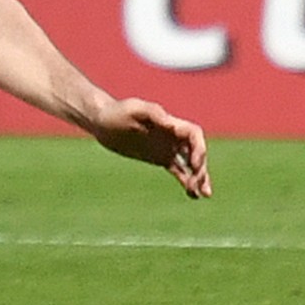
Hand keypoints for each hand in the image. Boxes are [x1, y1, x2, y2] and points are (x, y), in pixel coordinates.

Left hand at [91, 98, 211, 198]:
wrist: (102, 122)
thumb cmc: (117, 112)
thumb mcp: (134, 109)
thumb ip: (153, 114)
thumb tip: (171, 125)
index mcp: (170, 123)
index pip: (194, 135)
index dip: (199, 149)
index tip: (194, 165)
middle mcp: (172, 136)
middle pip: (196, 152)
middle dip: (200, 168)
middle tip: (196, 185)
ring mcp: (167, 148)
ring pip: (190, 164)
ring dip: (199, 178)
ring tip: (202, 195)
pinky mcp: (159, 158)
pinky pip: (179, 171)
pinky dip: (186, 181)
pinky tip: (192, 195)